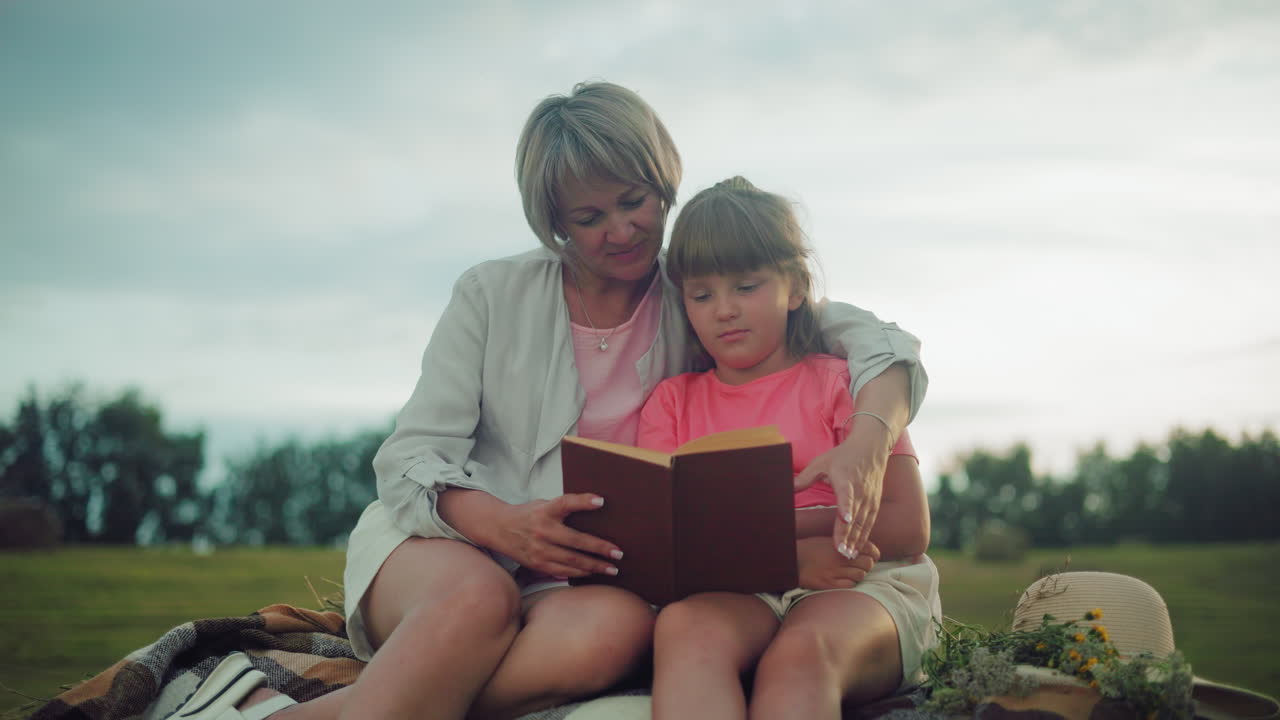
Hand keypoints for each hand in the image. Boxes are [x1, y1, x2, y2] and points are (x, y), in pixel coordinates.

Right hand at [486, 494, 622, 577]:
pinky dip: (579, 573)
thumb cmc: (528, 514)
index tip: (601, 501)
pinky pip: (562, 571)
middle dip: (599, 548)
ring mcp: (538, 549)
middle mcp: (542, 530)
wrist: (499, 528)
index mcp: (545, 510)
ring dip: (593, 566)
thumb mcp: (544, 504)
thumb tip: (595, 512)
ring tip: (611, 569)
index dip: (583, 501)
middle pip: (575, 540)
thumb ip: (564, 509)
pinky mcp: (536, 563)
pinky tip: (592, 573)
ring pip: (571, 560)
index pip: (566, 503)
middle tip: (618, 553)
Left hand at [794, 440, 888, 558]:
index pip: (847, 496)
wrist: (871, 448)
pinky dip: (864, 536)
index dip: (846, 508)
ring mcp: (869, 498)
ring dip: (856, 539)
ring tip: (848, 555)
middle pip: (855, 516)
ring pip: (863, 523)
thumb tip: (788, 487)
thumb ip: (805, 477)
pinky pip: (870, 523)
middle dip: (848, 534)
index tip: (846, 519)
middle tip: (841, 551)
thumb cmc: (843, 456)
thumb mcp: (822, 462)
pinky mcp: (874, 503)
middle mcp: (861, 491)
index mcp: (846, 480)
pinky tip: (857, 549)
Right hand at [797, 537, 879, 589]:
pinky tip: (843, 580)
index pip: (869, 548)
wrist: (792, 560)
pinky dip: (850, 583)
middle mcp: (840, 557)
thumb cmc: (809, 549)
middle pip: (868, 563)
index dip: (874, 553)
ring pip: (860, 575)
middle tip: (860, 565)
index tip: (873, 555)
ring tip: (850, 573)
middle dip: (866, 565)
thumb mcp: (827, 540)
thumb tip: (861, 547)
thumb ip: (845, 543)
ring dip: (858, 574)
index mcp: (841, 544)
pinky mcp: (830, 583)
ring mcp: (836, 571)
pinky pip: (850, 585)